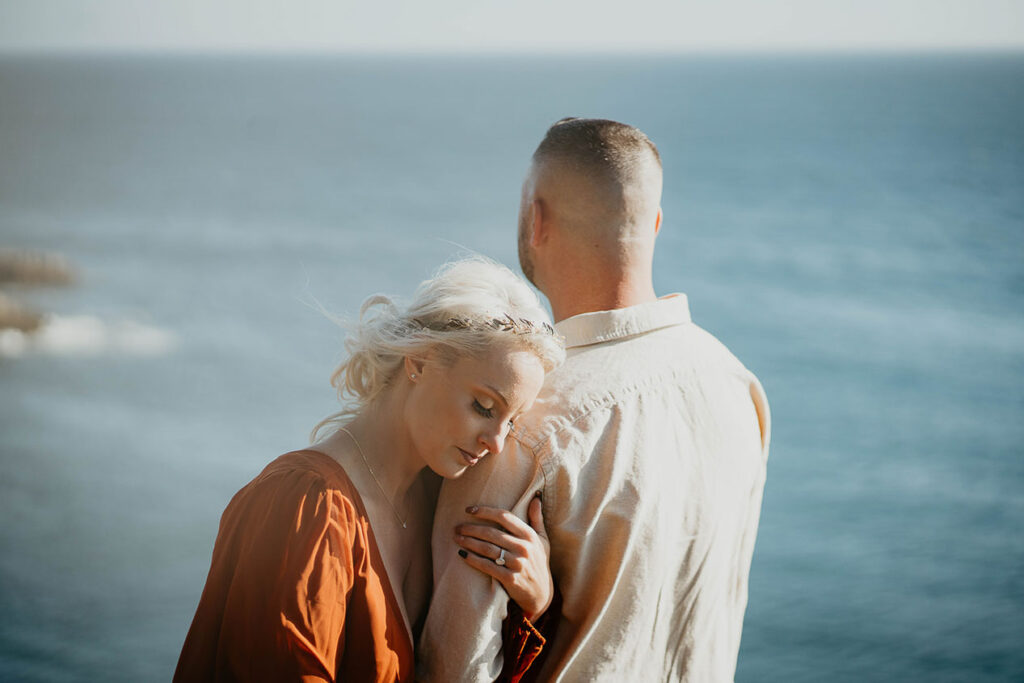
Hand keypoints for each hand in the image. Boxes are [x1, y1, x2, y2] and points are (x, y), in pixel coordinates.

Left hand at [454, 496, 551, 621]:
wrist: (541, 594)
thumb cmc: (539, 562)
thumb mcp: (542, 540)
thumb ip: (537, 519)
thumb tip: (535, 498)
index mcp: (529, 535)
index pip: (504, 517)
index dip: (485, 511)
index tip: (469, 510)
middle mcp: (524, 548)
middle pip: (491, 533)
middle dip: (471, 528)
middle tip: (457, 527)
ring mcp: (517, 563)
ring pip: (487, 548)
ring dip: (469, 542)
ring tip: (457, 538)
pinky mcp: (510, 579)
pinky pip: (487, 566)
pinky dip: (473, 559)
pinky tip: (462, 554)